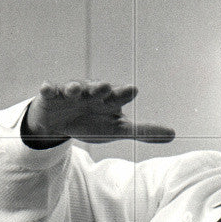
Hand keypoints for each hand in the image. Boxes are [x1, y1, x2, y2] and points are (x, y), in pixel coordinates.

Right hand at [24, 81, 175, 145]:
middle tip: (104, 87)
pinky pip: (49, 90)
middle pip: (96, 88)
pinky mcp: (52, 96)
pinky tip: (47, 89)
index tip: (133, 90)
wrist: (60, 121)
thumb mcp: (117, 129)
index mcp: (108, 100)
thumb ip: (142, 131)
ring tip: (75, 90)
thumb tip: (173, 134)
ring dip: (75, 87)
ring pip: (73, 87)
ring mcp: (70, 93)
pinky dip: (48, 89)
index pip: (119, 95)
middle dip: (99, 87)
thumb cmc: (93, 120)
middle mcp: (91, 93)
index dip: (124, 93)